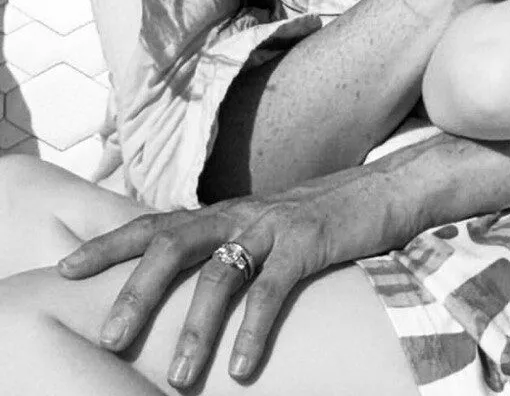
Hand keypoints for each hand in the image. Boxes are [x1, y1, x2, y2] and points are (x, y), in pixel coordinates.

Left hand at [58, 159, 420, 388]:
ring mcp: (275, 224)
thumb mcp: (266, 229)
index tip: (65, 267)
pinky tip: (242, 368)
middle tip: (110, 337)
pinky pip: (273, 290)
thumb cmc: (323, 219)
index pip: (154, 224)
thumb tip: (190, 290)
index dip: (109, 244)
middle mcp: (241, 214)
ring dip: (194, 328)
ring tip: (178, 379)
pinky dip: (253, 330)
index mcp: (225, 213)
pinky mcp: (310, 241)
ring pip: (219, 274)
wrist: (387, 190)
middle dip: (136, 290)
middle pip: (172, 243)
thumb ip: (229, 250)